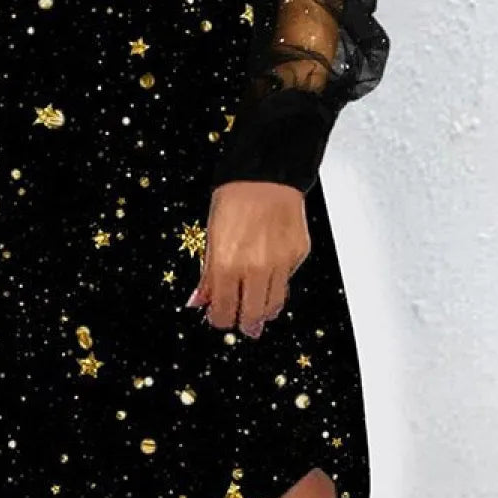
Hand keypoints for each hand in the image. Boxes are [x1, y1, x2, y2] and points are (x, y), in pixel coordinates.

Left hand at [186, 181, 310, 338]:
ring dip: (262, 311)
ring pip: (274, 306)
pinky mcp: (298, 255)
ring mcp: (281, 264)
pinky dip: (277, 284)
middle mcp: (256, 268)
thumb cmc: (234, 199)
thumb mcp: (211, 236)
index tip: (217, 317)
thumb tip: (199, 301)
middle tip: (238, 320)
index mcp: (227, 264)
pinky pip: (288, 282)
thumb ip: (207, 274)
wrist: (265, 175)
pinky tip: (269, 275)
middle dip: (242, 322)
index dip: (219, 319)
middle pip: (251, 317)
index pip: (223, 312)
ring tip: (254, 306)